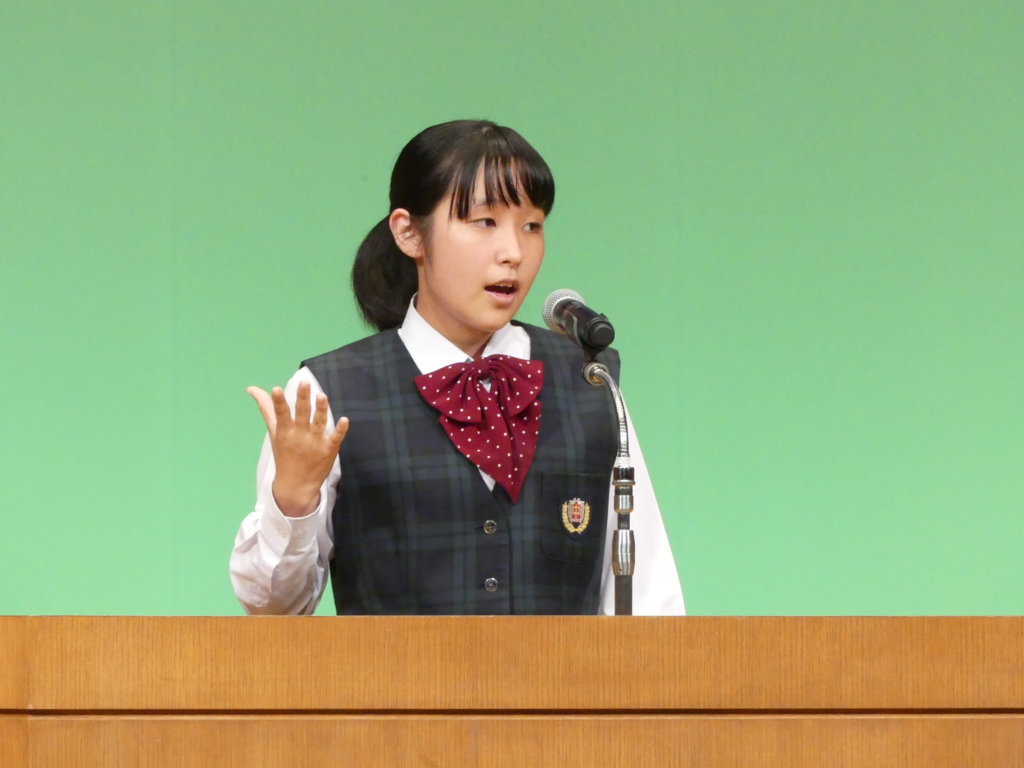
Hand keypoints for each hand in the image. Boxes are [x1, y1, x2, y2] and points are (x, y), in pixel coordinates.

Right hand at [247, 381, 348, 517]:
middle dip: (303, 399)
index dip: (278, 401)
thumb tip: (252, 388)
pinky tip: (345, 420)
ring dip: (321, 410)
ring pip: (319, 423)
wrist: (296, 485)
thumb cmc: (284, 454)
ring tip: (322, 396)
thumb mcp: (275, 433)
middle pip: (302, 414)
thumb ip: (267, 409)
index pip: (281, 413)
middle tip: (304, 383)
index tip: (276, 389)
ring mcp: (315, 443)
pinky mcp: (329, 450)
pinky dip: (340, 430)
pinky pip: (335, 438)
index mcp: (285, 431)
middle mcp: (300, 435)